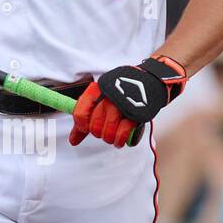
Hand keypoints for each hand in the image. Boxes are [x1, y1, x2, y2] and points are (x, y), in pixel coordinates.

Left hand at [69, 56, 186, 147]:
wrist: (150, 82)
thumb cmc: (122, 93)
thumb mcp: (102, 100)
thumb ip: (86, 119)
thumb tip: (73, 140)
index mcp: (98, 89)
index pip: (80, 112)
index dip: (81, 125)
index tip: (86, 128)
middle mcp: (108, 96)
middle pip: (94, 125)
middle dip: (98, 133)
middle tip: (104, 130)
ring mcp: (122, 104)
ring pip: (106, 131)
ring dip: (109, 138)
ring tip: (112, 136)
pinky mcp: (136, 113)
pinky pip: (122, 133)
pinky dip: (119, 140)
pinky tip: (119, 140)